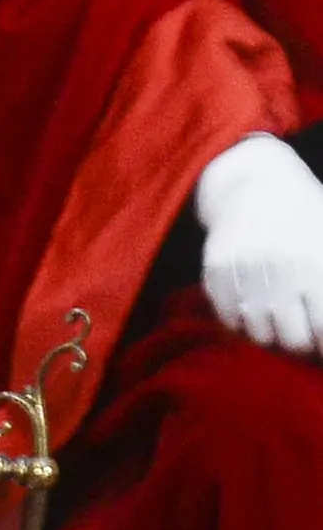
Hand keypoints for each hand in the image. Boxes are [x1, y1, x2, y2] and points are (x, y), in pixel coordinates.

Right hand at [197, 133, 322, 355]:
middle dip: (302, 346)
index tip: (321, 343)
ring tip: (277, 326)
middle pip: (293, 341)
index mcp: (313, 265)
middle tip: (302, 338)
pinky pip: (228, 318)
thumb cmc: (306, 217)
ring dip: (271, 336)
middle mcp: (278, 271)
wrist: (256, 183)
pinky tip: (253, 312)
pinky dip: (241, 323)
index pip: (322, 330)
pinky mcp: (216, 269)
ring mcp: (244, 271)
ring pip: (258, 335)